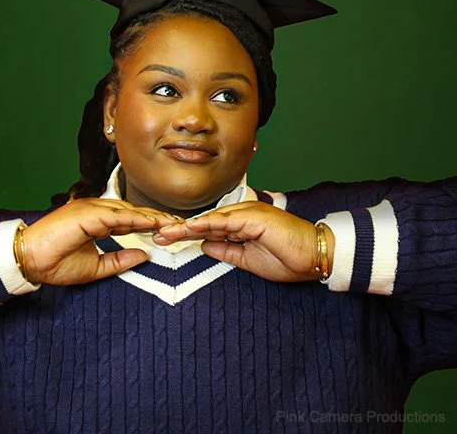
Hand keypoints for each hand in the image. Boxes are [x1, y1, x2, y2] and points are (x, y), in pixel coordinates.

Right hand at [21, 198, 181, 285]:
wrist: (31, 261)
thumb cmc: (56, 264)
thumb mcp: (95, 267)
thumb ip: (119, 260)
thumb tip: (144, 255)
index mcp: (95, 220)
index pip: (128, 219)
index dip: (149, 224)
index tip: (169, 231)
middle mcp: (94, 210)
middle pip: (131, 211)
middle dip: (156, 218)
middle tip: (180, 226)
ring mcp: (89, 209)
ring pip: (127, 210)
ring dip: (151, 217)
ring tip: (172, 224)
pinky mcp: (86, 214)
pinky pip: (116, 216)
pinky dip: (135, 219)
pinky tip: (152, 223)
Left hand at [153, 202, 332, 282]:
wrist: (317, 257)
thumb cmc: (287, 259)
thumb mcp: (249, 260)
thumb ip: (227, 251)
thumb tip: (204, 246)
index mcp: (238, 224)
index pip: (206, 228)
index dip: (185, 233)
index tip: (164, 240)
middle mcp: (240, 214)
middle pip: (203, 221)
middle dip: (178, 229)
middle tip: (155, 234)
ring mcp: (247, 213)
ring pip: (211, 219)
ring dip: (187, 227)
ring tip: (166, 233)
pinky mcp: (255, 217)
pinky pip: (227, 221)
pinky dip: (208, 224)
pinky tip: (192, 229)